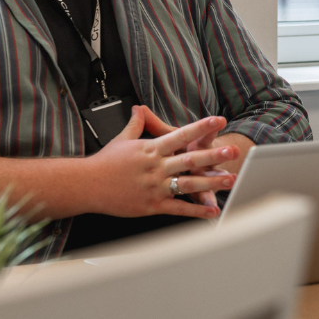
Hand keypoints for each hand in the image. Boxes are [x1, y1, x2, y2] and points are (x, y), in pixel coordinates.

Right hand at [84, 106, 238, 217]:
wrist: (86, 185)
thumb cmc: (104, 163)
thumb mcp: (122, 139)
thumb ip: (137, 124)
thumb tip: (139, 108)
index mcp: (151, 149)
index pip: (180, 135)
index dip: (201, 127)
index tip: (218, 120)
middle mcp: (156, 167)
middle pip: (189, 159)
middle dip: (212, 156)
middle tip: (232, 152)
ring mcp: (155, 187)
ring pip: (188, 184)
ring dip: (211, 183)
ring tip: (230, 179)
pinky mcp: (152, 205)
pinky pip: (178, 208)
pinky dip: (196, 211)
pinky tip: (212, 210)